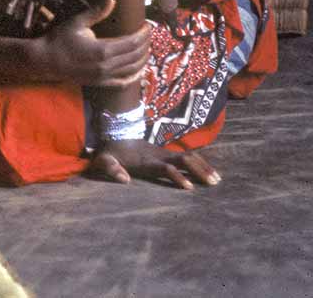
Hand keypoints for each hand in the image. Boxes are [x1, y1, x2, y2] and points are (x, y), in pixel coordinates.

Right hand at [33, 0, 149, 86]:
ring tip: (147, 48)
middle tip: (149, 35)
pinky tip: (140, 71)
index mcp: (103, 49)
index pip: (132, 42)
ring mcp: (104, 76)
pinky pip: (123, 82)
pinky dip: (135, 77)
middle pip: (135, 55)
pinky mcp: (100, 83)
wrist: (45, 61)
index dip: (143, 34)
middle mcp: (107, 65)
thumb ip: (96, 12)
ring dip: (143, 59)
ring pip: (133, 69)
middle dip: (145, 44)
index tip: (147, 26)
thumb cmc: (59, 40)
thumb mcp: (76, 23)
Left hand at [90, 139, 220, 189]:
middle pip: (184, 160)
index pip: (165, 168)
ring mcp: (165, 153)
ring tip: (218, 180)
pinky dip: (201, 163)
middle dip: (199, 171)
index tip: (189, 187)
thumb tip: (125, 180)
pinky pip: (188, 157)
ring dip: (203, 167)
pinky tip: (210, 171)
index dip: (177, 176)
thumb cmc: (110, 152)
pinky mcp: (167, 153)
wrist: (115, 134)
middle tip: (213, 183)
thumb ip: (111, 169)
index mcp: (146, 160)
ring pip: (189, 157)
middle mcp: (159, 155)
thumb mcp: (104, 160)